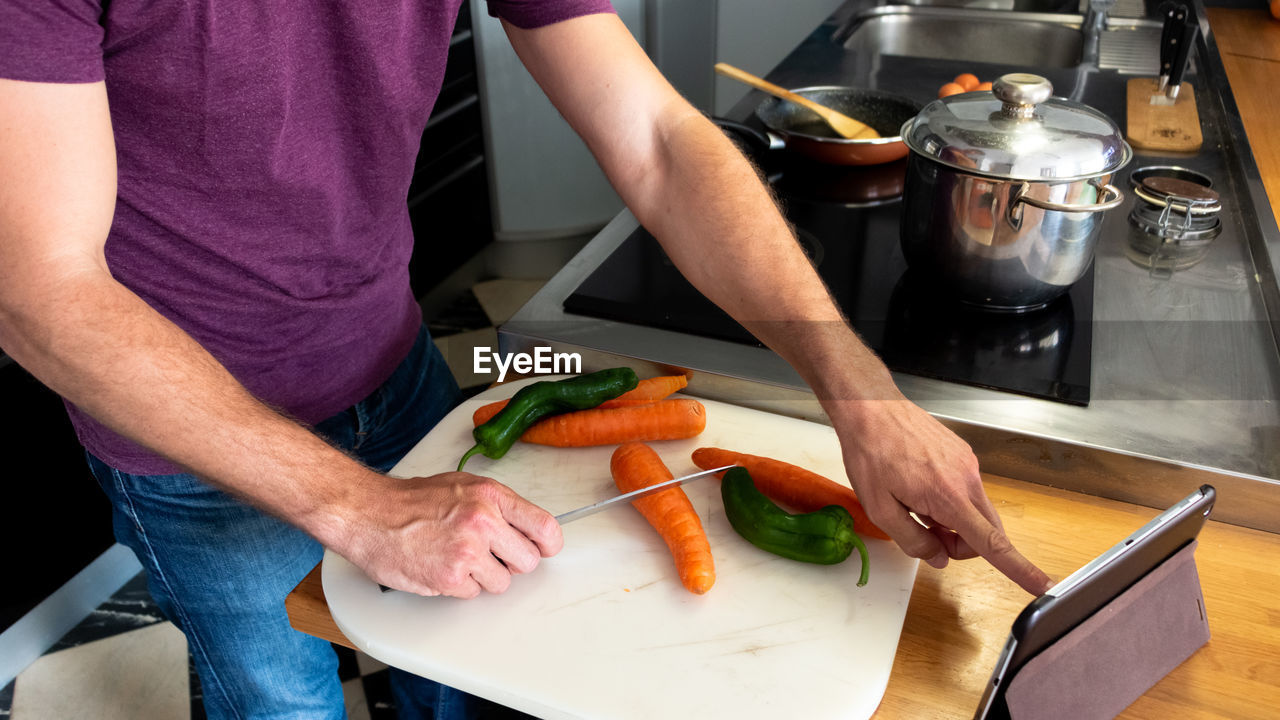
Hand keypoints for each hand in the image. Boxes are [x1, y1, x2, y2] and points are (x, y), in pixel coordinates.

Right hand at [336, 472, 563, 597]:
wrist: (369, 513)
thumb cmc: (412, 501)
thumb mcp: (463, 487)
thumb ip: (497, 506)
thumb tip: (527, 528)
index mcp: (491, 495)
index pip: (544, 526)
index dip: (547, 544)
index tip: (544, 549)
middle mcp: (483, 521)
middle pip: (528, 561)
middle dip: (512, 563)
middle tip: (489, 555)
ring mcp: (468, 551)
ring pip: (502, 582)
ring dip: (483, 576)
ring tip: (457, 557)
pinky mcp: (450, 577)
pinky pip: (473, 593)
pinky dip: (459, 585)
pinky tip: (440, 566)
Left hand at [832, 397, 1052, 595]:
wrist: (871, 409)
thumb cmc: (871, 453)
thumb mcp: (880, 509)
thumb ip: (913, 541)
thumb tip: (938, 558)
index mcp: (949, 497)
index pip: (992, 543)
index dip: (1019, 568)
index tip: (1041, 585)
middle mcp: (967, 479)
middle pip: (987, 532)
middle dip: (962, 545)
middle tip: (927, 537)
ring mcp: (968, 464)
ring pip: (976, 511)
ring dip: (954, 522)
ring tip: (916, 505)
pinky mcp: (963, 454)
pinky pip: (968, 490)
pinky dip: (951, 501)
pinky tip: (921, 488)